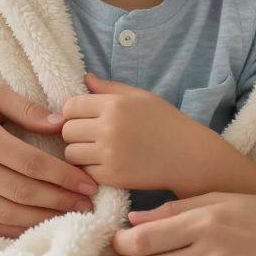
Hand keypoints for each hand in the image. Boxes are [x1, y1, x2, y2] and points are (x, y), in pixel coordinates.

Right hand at [0, 61, 98, 237]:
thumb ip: (27, 109)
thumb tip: (63, 124)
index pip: (33, 164)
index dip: (65, 177)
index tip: (88, 183)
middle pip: (23, 192)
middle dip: (60, 201)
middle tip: (87, 204)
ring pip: (5, 213)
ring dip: (41, 218)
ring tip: (68, 217)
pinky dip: (11, 228)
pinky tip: (34, 225)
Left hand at [60, 74, 225, 193]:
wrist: (188, 156)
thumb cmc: (166, 123)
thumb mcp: (141, 97)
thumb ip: (110, 88)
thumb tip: (85, 79)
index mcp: (115, 105)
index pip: (70, 106)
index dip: (72, 112)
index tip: (82, 118)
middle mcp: (109, 128)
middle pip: (67, 131)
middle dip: (74, 133)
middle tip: (90, 137)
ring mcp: (109, 154)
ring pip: (71, 154)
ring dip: (80, 153)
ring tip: (96, 152)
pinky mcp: (113, 177)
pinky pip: (84, 172)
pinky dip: (90, 170)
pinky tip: (105, 165)